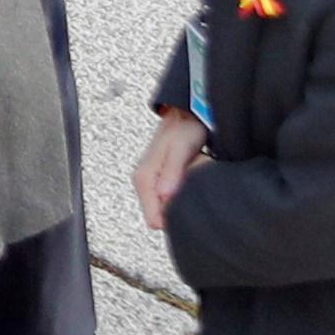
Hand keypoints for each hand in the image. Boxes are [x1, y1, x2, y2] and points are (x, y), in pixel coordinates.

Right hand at [134, 109, 205, 233]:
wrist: (185, 114)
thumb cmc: (184, 128)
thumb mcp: (181, 148)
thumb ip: (173, 172)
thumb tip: (166, 196)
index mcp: (144, 178)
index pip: (154, 219)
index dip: (174, 217)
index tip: (187, 202)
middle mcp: (143, 183)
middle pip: (160, 217)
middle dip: (178, 209)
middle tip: (191, 187)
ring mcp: (151, 183)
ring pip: (165, 209)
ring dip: (180, 201)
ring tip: (191, 180)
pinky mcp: (159, 182)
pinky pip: (170, 200)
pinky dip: (182, 194)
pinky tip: (189, 181)